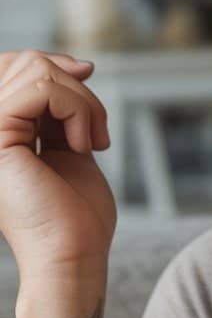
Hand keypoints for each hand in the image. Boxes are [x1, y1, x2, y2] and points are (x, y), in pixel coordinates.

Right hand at [0, 50, 116, 281]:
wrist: (73, 255)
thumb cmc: (77, 216)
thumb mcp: (71, 145)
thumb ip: (65, 109)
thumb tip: (78, 65)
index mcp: (1, 132)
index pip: (14, 67)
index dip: (53, 61)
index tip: (88, 74)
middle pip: (26, 63)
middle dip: (76, 86)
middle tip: (97, 132)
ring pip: (36, 72)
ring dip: (82, 102)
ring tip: (91, 141)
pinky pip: (39, 89)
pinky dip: (76, 109)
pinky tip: (81, 145)